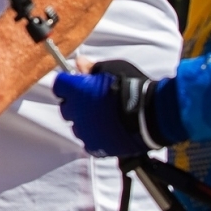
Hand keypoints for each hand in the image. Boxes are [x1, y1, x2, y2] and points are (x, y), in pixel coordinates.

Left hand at [53, 61, 179, 156]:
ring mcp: (85, 131)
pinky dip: (95, 137)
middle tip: (92, 101)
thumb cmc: (133, 88)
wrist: (151, 115)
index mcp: (76, 90)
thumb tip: (79, 64)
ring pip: (77, 126)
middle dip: (75, 104)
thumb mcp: (112, 67)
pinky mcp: (96, 146)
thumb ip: (92, 67)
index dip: (68, 84)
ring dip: (85, 121)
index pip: (59, 85)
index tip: (76, 84)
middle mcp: (75, 111)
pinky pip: (89, 142)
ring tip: (103, 118)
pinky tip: (108, 130)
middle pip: (66, 108)